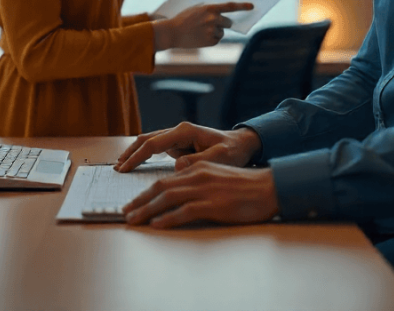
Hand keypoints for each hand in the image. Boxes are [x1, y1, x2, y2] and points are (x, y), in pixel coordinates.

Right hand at [115, 123, 260, 172]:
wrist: (242, 144)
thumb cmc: (233, 151)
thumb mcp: (220, 157)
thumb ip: (199, 161)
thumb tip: (177, 166)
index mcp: (185, 131)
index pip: (154, 143)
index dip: (138, 156)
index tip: (125, 168)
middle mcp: (178, 131)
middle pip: (147, 139)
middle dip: (130, 153)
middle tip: (117, 168)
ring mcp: (177, 137)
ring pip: (149, 143)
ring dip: (134, 153)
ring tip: (121, 166)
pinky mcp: (178, 144)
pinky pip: (156, 149)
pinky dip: (143, 156)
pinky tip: (135, 164)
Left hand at [123, 162, 278, 227]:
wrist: (268, 188)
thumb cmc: (245, 186)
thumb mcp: (217, 177)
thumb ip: (197, 181)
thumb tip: (178, 192)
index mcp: (198, 168)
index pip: (165, 179)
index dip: (146, 192)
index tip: (133, 202)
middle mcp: (198, 175)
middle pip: (160, 186)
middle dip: (139, 200)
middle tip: (125, 212)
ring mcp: (205, 190)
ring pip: (168, 198)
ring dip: (147, 210)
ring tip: (134, 220)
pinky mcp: (213, 204)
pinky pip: (185, 211)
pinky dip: (168, 218)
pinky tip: (157, 225)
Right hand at [152, 1, 253, 49]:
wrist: (172, 32)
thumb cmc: (183, 18)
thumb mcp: (196, 8)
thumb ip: (210, 9)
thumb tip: (224, 12)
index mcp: (210, 8)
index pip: (231, 6)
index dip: (243, 6)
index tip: (252, 6)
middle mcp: (214, 19)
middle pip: (229, 22)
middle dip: (223, 23)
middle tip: (212, 24)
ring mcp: (213, 31)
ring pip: (222, 32)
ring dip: (215, 32)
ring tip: (201, 31)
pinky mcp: (211, 41)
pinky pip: (217, 39)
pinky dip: (211, 39)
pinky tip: (200, 37)